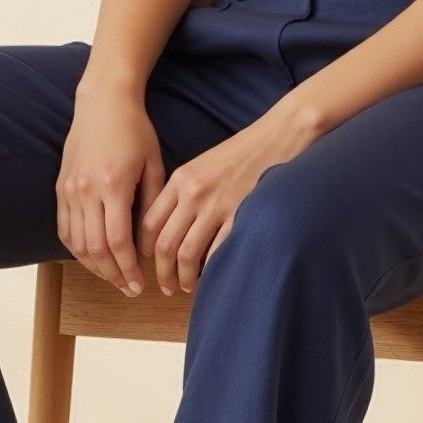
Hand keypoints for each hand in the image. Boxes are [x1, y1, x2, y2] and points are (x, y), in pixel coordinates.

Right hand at [56, 83, 166, 295]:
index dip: (128, 269)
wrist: (102, 103)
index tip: (139, 285)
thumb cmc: (135, 131)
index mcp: (113, 185)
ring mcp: (69, 190)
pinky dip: (76, 248)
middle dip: (112, 274)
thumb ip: (151, 206)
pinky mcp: (60, 188)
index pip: (118, 242)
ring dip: (94, 266)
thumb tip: (150, 245)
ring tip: (112, 276)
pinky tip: (92, 257)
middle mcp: (86, 191)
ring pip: (76, 243)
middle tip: (128, 288)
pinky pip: (64, 228)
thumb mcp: (154, 165)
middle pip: (95, 249)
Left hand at [137, 104, 321, 294]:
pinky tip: (212, 276)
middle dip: (162, 272)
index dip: (145, 250)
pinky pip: (217, 252)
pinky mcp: (241, 214)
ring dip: (183, 278)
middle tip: (166, 286)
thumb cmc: (242, 152)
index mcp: (180, 179)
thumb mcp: (202, 165)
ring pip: (187, 254)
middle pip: (164, 244)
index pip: (149, 223)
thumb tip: (170, 226)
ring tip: (187, 287)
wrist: (277, 135)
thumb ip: (183, 191)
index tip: (149, 263)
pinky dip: (211, 270)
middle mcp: (193, 193)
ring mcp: (217, 205)